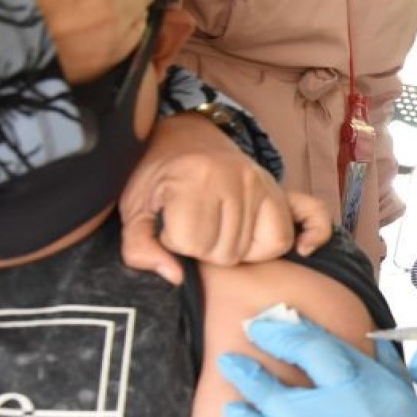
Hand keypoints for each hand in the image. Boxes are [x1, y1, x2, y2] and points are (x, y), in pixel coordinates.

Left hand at [120, 113, 331, 283]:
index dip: (174, 242)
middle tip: (191, 226)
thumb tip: (175, 277)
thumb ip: (139, 247)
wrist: (186, 140)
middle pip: (223, 252)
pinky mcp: (276, 193)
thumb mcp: (134, 208)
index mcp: (194, 179)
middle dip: (202, 249)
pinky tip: (254, 244)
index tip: (168, 225)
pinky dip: (267, 248)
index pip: (190, 243)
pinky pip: (282, 239)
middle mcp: (234, 179)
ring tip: (213, 227)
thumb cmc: (158, 177)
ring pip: (248, 251)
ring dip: (227, 248)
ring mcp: (260, 185)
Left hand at [220, 316, 416, 416]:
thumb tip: (373, 339)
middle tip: (252, 328)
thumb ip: (388, 367)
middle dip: (273, 338)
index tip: (281, 320)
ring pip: (277, 397)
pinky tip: (233, 410)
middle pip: (303, 358)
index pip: (329, 344)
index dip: (299, 329)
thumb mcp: (410, 401)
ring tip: (230, 363)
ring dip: (249, 378)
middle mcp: (347, 401)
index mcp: (374, 383)